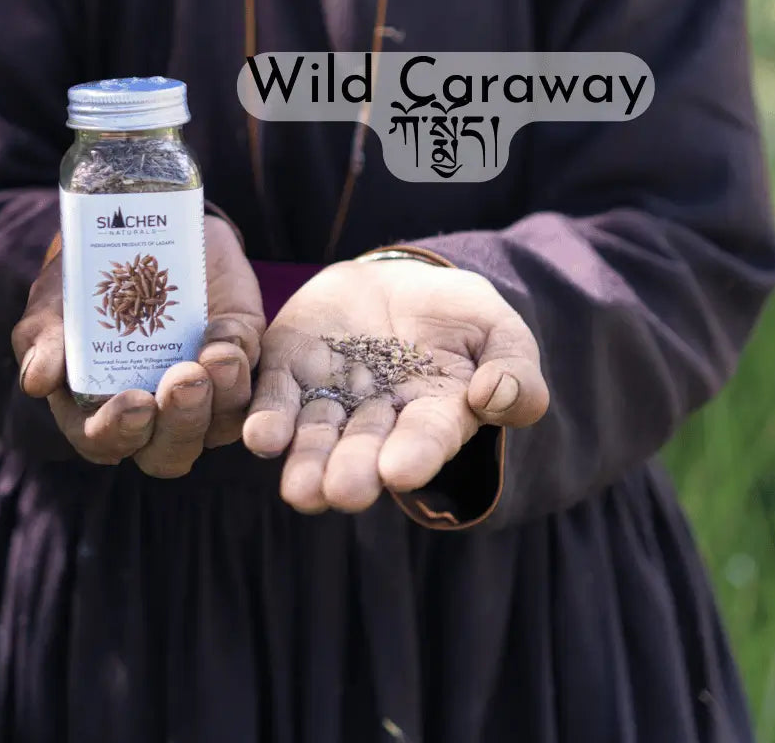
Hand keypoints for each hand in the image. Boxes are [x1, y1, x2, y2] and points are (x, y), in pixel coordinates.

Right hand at [13, 215, 264, 475]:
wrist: (135, 232)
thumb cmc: (82, 285)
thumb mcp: (53, 306)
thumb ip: (43, 341)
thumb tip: (37, 380)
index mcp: (103, 414)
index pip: (109, 443)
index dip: (120, 433)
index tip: (134, 404)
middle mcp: (157, 414)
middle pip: (173, 450)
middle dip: (181, 422)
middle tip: (183, 381)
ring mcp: (205, 390)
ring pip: (223, 421)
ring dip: (224, 396)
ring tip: (217, 356)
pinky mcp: (239, 354)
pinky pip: (252, 372)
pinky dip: (242, 355)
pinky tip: (230, 333)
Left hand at [243, 258, 547, 513]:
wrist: (399, 282)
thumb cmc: (457, 315)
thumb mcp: (498, 329)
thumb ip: (513, 365)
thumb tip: (496, 396)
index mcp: (434, 415)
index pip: (425, 439)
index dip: (414, 454)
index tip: (400, 471)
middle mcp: (377, 419)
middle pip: (363, 450)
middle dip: (352, 472)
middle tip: (342, 492)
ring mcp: (330, 396)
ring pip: (315, 436)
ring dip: (306, 462)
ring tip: (300, 489)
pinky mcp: (290, 369)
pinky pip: (275, 397)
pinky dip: (267, 419)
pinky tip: (261, 436)